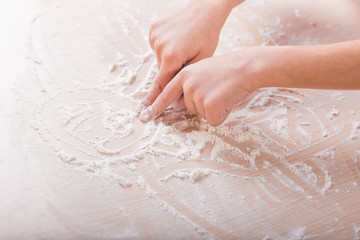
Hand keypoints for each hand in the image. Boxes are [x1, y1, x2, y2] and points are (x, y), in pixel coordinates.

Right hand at [136, 0, 233, 112]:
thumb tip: (177, 102)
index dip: (153, 100)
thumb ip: (187, 82)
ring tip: (185, 45)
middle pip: (163, 71)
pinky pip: (158, 47)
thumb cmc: (207, 35)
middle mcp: (160, 46)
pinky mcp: (153, 30)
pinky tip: (178, 38)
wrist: (204, 9)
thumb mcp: (202, 60)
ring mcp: (154, 36)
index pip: (161, 84)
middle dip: (173, 71)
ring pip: (160, 59)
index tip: (142, 112)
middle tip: (187, 59)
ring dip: (170, 59)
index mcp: (172, 56)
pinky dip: (166, 47)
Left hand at [139, 49, 263, 125]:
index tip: (143, 116)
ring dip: (214, 108)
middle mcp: (187, 85)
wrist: (247, 66)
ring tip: (224, 92)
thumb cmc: (228, 69)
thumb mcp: (202, 70)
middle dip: (203, 103)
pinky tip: (228, 100)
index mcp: (184, 75)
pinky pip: (213, 120)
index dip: (154, 107)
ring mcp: (197, 95)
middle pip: (188, 108)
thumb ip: (188, 86)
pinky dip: (222, 115)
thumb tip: (180, 104)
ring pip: (201, 114)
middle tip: (217, 89)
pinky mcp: (209, 106)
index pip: (165, 94)